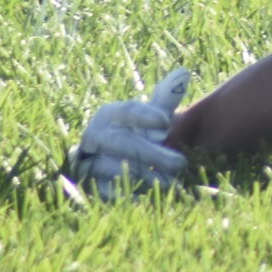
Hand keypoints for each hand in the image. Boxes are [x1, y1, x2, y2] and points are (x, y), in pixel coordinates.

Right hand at [67, 69, 192, 199]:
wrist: (120, 162)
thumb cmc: (141, 134)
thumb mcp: (154, 116)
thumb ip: (166, 99)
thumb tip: (183, 72)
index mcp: (109, 116)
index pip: (125, 111)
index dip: (144, 115)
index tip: (166, 122)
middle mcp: (93, 137)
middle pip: (121, 142)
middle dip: (152, 152)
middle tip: (181, 163)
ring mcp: (88, 161)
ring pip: (112, 168)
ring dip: (143, 175)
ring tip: (171, 183)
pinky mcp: (88, 185)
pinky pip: (101, 191)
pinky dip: (122, 195)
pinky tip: (145, 198)